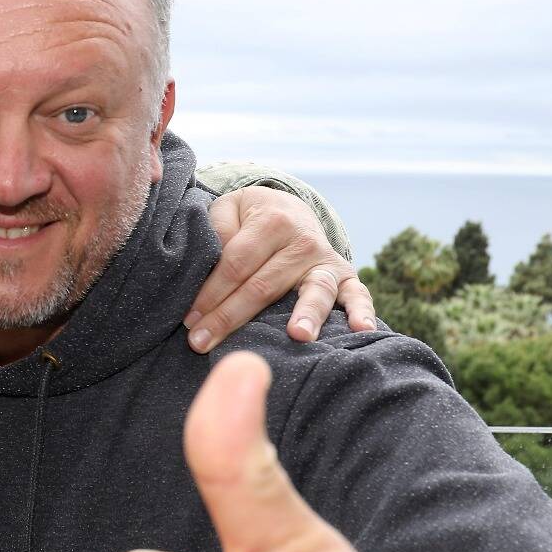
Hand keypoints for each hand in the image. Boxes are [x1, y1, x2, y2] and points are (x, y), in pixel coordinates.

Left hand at [186, 187, 376, 351]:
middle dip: (230, 316)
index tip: (189, 321)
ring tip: (298, 336)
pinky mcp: (346, 276)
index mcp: (271, 222)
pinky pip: (358, 294)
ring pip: (314, 292)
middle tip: (202, 342)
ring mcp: (326, 261)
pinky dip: (362, 311)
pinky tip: (362, 330)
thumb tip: (208, 266)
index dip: (209, 294)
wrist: (289, 209)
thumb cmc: (249, 218)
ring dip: (306, 315)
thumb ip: (216, 231)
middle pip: (264, 286)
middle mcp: (303, 241)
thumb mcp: (228, 210)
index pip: (235, 265)